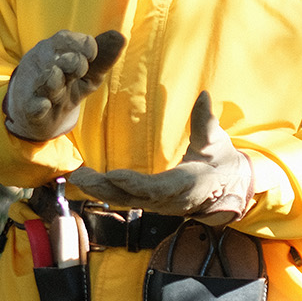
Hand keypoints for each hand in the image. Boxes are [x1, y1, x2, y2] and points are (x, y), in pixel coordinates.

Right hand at [4, 29, 125, 141]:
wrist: (41, 116)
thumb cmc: (67, 85)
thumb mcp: (89, 72)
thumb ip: (103, 57)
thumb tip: (121, 36)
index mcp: (55, 49)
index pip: (66, 39)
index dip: (83, 46)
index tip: (92, 55)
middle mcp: (41, 63)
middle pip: (55, 56)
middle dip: (72, 62)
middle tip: (81, 70)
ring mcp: (34, 86)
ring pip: (45, 79)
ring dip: (54, 80)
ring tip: (60, 84)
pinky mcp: (29, 109)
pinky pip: (32, 105)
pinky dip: (38, 105)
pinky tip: (44, 105)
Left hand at [69, 92, 254, 223]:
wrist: (226, 187)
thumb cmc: (220, 161)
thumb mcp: (216, 141)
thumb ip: (206, 122)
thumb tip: (203, 96)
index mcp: (187, 185)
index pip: (158, 188)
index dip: (136, 184)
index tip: (114, 175)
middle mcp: (168, 200)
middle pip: (133, 198)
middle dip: (105, 189)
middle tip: (80, 176)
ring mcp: (157, 204)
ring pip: (124, 200)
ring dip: (98, 191)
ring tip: (76, 177)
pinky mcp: (149, 202)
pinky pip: (124, 199)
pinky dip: (103, 192)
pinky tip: (83, 182)